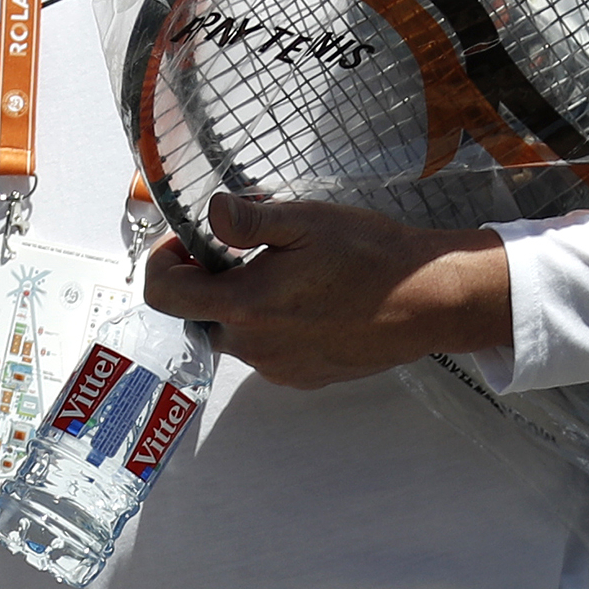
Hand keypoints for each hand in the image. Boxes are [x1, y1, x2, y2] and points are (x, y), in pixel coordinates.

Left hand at [143, 194, 511, 389]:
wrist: (425, 302)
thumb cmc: (369, 257)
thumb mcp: (307, 221)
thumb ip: (249, 220)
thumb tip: (208, 211)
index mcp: (244, 305)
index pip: (163, 294)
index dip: (164, 261)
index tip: (189, 241)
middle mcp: (253, 347)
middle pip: (199, 313)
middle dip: (211, 278)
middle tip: (250, 248)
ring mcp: (277, 367)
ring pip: (236, 333)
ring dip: (245, 302)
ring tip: (290, 272)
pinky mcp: (302, 377)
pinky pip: (268, 350)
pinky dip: (274, 325)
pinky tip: (312, 300)